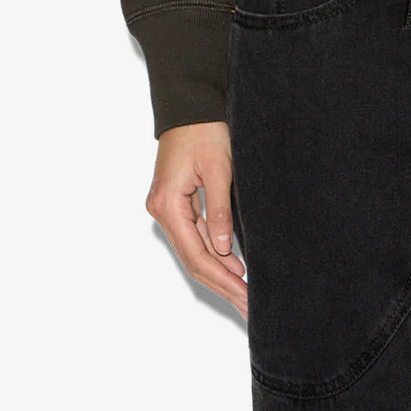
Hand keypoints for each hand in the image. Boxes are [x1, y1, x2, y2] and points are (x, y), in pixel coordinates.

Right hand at [145, 121, 247, 318]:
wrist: (190, 105)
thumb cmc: (204, 130)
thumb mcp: (219, 168)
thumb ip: (219, 210)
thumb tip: (224, 249)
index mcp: (168, 205)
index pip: (197, 254)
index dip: (222, 278)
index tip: (245, 294)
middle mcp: (162, 211)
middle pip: (193, 258)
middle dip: (222, 284)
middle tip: (248, 305)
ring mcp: (167, 208)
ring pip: (194, 250)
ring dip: (219, 272)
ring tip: (244, 294)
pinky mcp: (177, 203)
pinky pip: (195, 236)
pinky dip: (214, 253)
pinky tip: (233, 268)